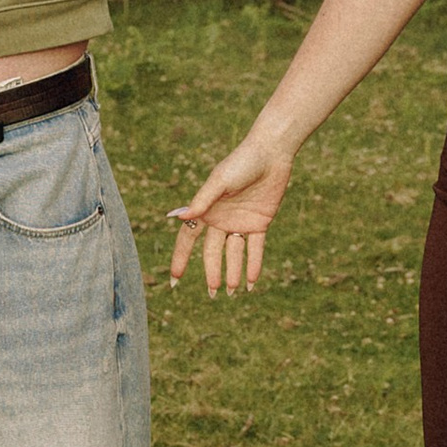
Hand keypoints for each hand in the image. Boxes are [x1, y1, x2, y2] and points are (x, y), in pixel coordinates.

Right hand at [167, 133, 295, 294]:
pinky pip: (255, 248)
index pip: (188, 239)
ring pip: (234, 253)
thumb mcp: (220, 181)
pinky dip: (254, 264)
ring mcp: (240, 222)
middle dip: (212, 272)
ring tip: (231, 292)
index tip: (176, 279)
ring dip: (233, 272)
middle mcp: (221, 219)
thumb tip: (180, 218)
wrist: (270, 153)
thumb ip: (202, 200)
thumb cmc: (241, 162)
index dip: (181, 259)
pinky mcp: (259, 223)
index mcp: (206, 210)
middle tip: (212, 294)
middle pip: (213, 252)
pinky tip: (252, 282)